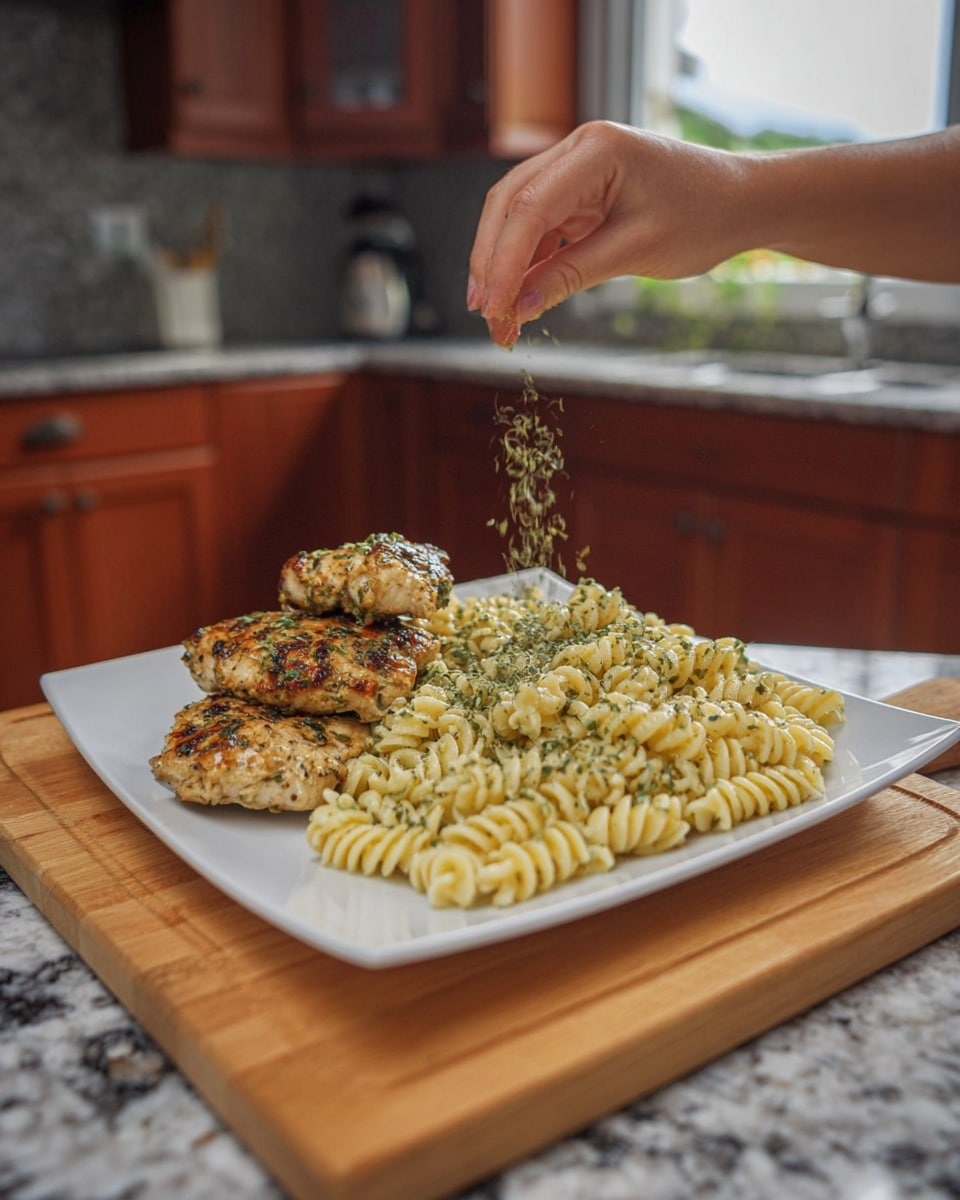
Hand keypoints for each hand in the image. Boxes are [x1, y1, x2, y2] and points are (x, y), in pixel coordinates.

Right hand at [466, 121, 745, 346]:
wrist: (742, 202)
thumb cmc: (703, 216)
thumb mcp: (636, 251)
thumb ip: (572, 275)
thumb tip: (519, 306)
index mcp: (596, 149)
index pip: (529, 207)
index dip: (502, 261)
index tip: (492, 308)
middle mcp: (578, 150)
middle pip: (510, 205)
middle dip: (490, 262)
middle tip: (484, 315)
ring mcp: (576, 170)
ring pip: (518, 217)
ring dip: (503, 266)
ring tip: (499, 318)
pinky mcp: (580, 195)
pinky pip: (541, 229)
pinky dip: (527, 264)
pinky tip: (520, 299)